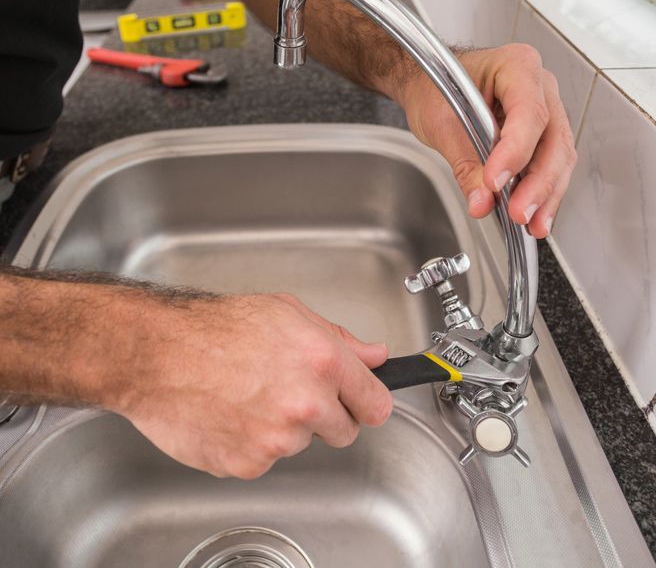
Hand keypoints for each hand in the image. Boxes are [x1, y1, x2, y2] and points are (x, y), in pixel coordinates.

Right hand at [112, 292, 392, 478]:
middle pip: (345, 431)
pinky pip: (265, 459)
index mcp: (323, 361)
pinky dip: (252, 443)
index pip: (376, 404)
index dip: (367, 402)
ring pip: (301, 443)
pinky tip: (231, 413)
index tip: (360, 402)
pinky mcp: (248, 464)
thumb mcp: (287, 312)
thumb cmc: (214, 328)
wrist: (156, 354)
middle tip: (290, 391)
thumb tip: (375, 356)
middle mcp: (306, 403)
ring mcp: (278, 439)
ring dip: (284, 428)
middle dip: (326, 415)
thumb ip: (340, 340)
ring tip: (249, 395)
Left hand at [397, 45, 575, 237]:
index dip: (515, 151)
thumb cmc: (436, 86)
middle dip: (537, 183)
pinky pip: (551, 166)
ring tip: (531, 224)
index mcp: (517, 66)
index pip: (528, 113)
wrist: (431, 81)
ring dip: (546, 194)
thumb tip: (481, 200)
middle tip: (519, 214)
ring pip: (559, 157)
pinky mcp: (543, 137)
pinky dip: (543, 193)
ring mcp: (547, 111)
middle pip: (552, 139)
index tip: (495, 182)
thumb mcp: (441, 123)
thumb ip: (465, 163)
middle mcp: (540, 87)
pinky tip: (535, 218)